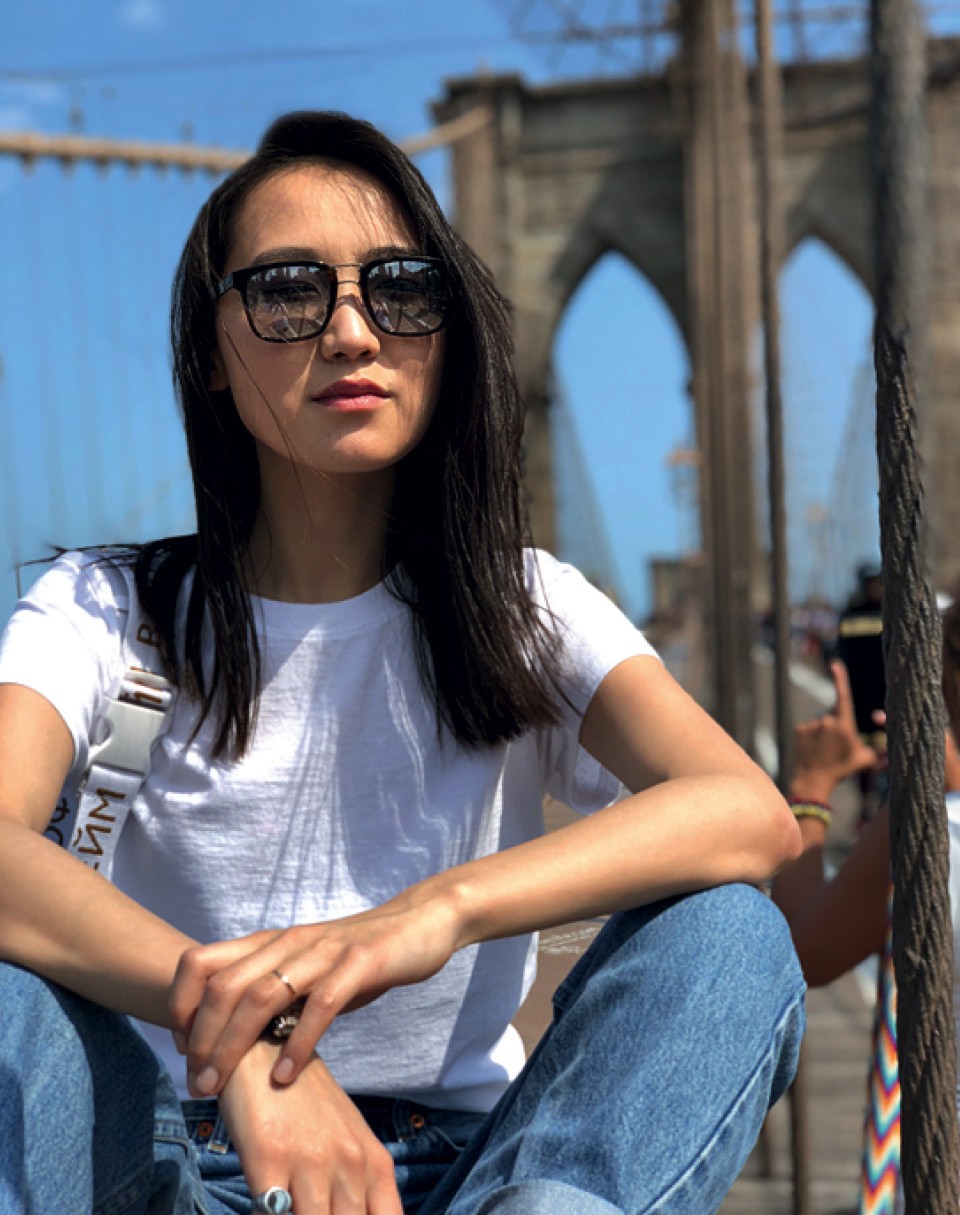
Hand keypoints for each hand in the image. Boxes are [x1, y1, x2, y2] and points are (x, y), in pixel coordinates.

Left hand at [169, 891, 461, 1094]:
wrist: (419, 923)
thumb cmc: (356, 956)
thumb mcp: (305, 971)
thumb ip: (272, 996)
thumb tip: (230, 1041)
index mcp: (270, 942)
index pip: (201, 962)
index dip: (181, 1005)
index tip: (181, 1049)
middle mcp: (289, 941)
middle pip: (225, 985)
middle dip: (201, 1037)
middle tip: (197, 1083)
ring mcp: (324, 950)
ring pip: (263, 994)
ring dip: (234, 1045)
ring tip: (221, 1085)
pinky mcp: (360, 962)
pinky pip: (321, 1004)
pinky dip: (298, 1042)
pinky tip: (286, 1076)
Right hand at [219, 1040, 401, 1214]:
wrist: (266, 1049)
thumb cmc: (306, 1102)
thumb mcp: (347, 1139)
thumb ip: (361, 1186)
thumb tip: (361, 1214)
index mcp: (374, 1163)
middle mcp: (350, 1164)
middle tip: (315, 1211)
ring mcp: (311, 1162)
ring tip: (291, 1210)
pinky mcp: (269, 1160)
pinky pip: (273, 1214)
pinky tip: (267, 1208)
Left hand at [791, 661, 879, 802]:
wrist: (812, 781)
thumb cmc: (841, 770)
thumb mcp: (864, 761)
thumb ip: (879, 751)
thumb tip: (893, 750)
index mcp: (844, 725)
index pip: (843, 697)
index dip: (840, 679)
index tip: (835, 665)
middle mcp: (827, 721)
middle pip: (835, 715)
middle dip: (838, 725)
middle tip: (837, 747)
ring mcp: (811, 724)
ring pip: (822, 721)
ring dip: (824, 731)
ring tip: (824, 750)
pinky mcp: (799, 729)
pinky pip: (809, 727)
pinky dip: (812, 735)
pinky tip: (813, 749)